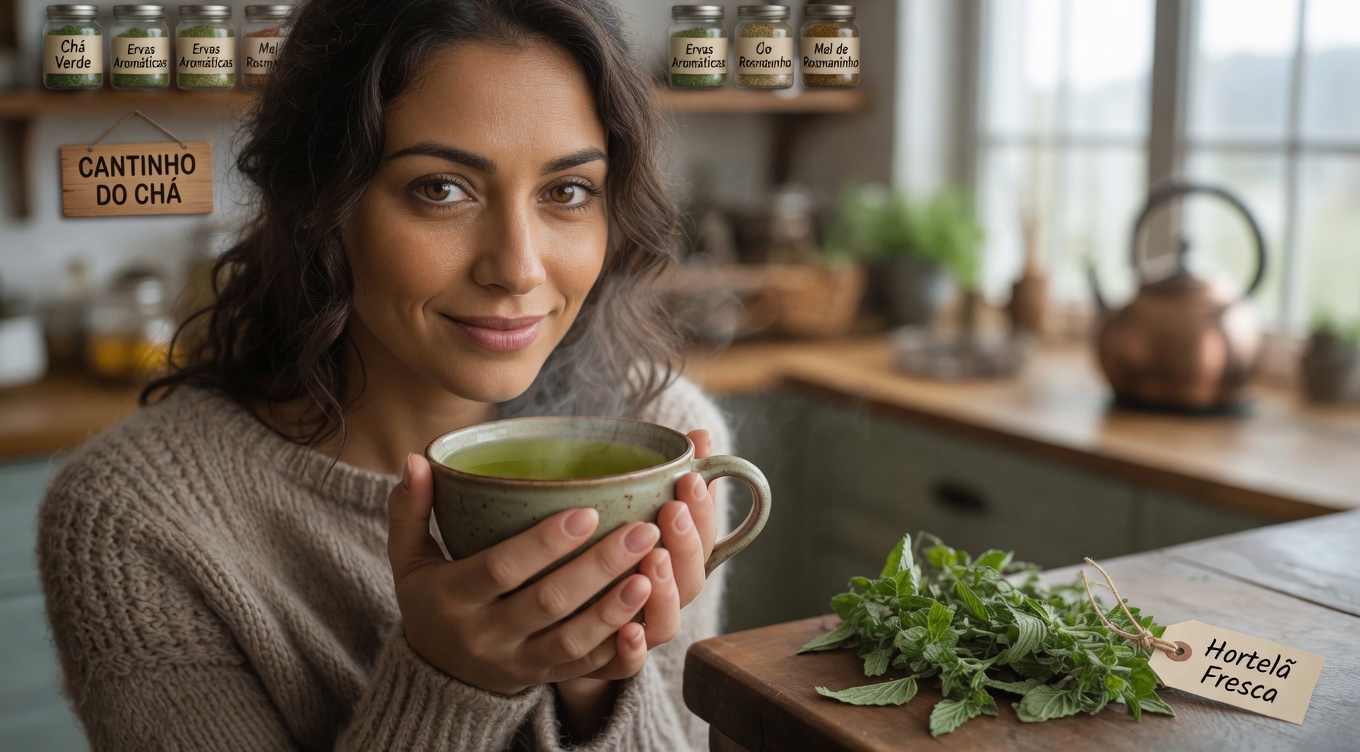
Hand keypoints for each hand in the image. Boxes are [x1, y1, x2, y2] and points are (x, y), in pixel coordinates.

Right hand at [387, 454, 657, 695]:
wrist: (437, 676)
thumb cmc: (431, 599)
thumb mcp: (409, 559)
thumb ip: (410, 509)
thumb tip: (416, 459)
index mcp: (451, 598)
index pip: (501, 568)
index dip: (544, 543)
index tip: (588, 512)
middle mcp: (485, 635)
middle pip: (548, 603)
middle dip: (598, 567)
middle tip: (642, 531)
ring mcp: (518, 663)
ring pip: (572, 642)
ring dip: (615, 609)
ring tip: (651, 573)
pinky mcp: (545, 679)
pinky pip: (586, 671)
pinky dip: (619, 650)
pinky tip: (647, 620)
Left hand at [554, 429, 720, 727]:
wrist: (534, 631)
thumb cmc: (585, 556)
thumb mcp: (626, 514)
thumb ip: (659, 480)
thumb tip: (698, 435)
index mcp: (672, 562)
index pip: (705, 540)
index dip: (704, 513)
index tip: (689, 479)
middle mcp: (659, 602)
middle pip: (692, 582)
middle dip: (686, 544)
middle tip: (670, 510)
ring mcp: (631, 636)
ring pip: (664, 625)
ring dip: (664, 593)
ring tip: (653, 560)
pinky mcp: (594, 665)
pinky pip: (622, 668)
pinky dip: (630, 654)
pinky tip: (629, 634)